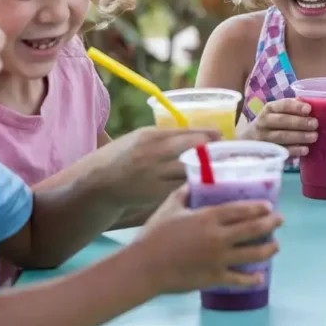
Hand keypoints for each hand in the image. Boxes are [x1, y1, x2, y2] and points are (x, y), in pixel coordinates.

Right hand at [95, 126, 220, 208]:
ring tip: (220, 169)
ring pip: (190, 170)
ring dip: (206, 169)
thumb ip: (165, 136)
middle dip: (212, 150)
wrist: (100, 183)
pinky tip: (203, 184)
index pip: (187, 132)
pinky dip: (193, 185)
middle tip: (225, 152)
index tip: (221, 136)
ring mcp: (154, 175)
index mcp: (150, 136)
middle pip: (193, 149)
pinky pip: (181, 187)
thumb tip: (199, 134)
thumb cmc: (124, 157)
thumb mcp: (140, 138)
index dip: (208, 133)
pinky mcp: (155, 193)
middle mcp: (153, 154)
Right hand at [136, 185, 282, 293]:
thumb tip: (192, 181)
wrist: (145, 266)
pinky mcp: (215, 278)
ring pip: (253, 254)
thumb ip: (184, 193)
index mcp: (208, 217)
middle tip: (280, 221)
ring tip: (276, 246)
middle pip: (253, 229)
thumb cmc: (155, 234)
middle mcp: (219, 237)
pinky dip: (253, 279)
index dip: (259, 207)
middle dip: (271, 224)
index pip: (241, 210)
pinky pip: (239, 279)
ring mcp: (219, 259)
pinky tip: (260, 277)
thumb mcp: (170, 207)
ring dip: (269, 249)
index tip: (269, 206)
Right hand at [249, 98, 317, 156]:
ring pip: (281, 136)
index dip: (296, 107)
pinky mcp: (265, 151)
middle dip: (300, 122)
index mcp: (269, 109)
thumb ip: (291, 109)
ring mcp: (263, 137)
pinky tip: (305, 150)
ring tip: (314, 137)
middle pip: (282, 121)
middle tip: (315, 124)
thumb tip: (310, 107)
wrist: (250, 139)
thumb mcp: (277, 113)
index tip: (309, 109)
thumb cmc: (271, 123)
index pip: (282, 105)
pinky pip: (281, 150)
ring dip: (299, 136)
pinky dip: (294, 150)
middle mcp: (263, 122)